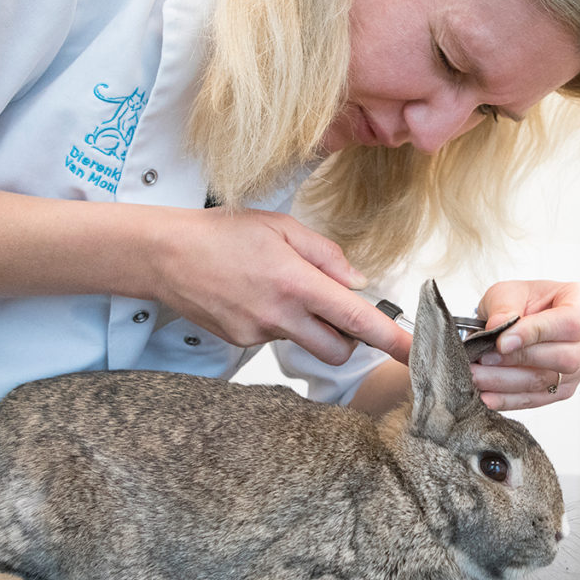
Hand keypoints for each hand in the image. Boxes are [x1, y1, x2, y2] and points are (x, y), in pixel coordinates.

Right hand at [150, 208, 411, 364]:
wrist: (164, 254)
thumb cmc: (223, 233)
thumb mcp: (282, 226)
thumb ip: (325, 255)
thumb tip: (356, 282)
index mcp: (297, 282)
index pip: (356, 319)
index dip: (391, 339)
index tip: (415, 353)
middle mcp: (281, 315)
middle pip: (338, 349)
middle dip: (349, 338)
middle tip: (335, 308)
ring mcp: (259, 333)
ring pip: (306, 344)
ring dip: (311, 327)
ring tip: (282, 291)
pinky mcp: (240, 342)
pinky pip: (276, 339)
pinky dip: (278, 323)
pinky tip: (255, 297)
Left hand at [470, 280, 579, 409]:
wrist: (517, 319)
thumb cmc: (521, 301)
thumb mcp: (508, 291)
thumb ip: (504, 306)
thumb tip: (498, 327)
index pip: (571, 322)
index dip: (537, 333)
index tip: (502, 341)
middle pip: (566, 358)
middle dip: (519, 360)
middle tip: (484, 358)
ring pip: (549, 381)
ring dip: (507, 382)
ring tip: (477, 376)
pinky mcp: (565, 388)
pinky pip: (539, 399)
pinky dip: (509, 399)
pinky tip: (487, 396)